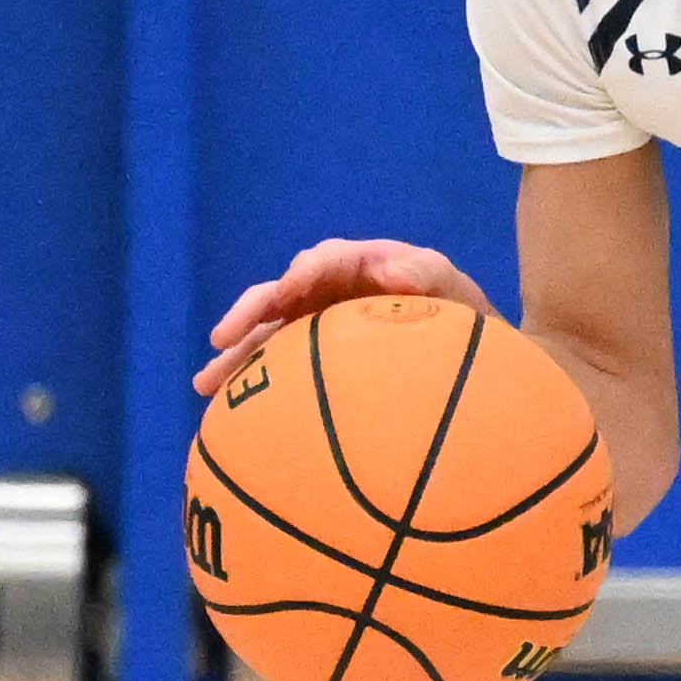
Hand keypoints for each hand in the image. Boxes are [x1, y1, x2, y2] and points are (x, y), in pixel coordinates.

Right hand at [195, 238, 490, 399]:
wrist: (475, 360)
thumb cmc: (469, 322)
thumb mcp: (459, 295)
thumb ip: (429, 276)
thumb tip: (392, 267)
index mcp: (362, 268)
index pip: (323, 263)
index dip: (301, 275)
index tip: (286, 291)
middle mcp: (331, 293)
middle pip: (280, 296)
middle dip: (248, 315)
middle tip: (221, 339)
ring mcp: (320, 326)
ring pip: (268, 336)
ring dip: (235, 358)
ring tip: (205, 387)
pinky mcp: (315, 361)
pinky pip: (279, 370)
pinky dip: (254, 387)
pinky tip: (228, 416)